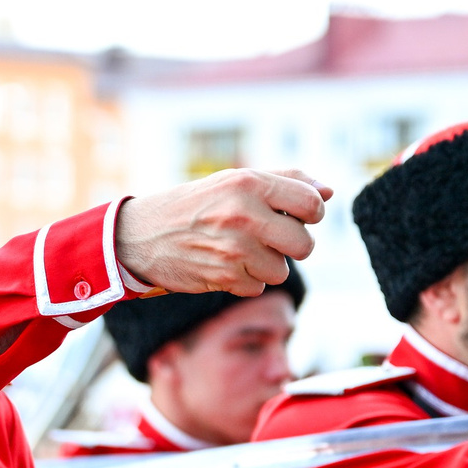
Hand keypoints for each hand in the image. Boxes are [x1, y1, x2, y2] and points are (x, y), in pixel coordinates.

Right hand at [114, 169, 329, 295]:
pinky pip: (259, 286)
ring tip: (240, 250)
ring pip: (282, 269)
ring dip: (266, 264)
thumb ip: (283, 181)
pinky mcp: (224, 277)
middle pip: (304, 243)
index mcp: (249, 183)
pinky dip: (246, 280)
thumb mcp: (233, 181)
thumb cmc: (193, 204)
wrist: (140, 235)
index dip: (311, 214)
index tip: (296, 216)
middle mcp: (243, 214)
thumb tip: (327, 190)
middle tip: (270, 238)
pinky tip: (224, 264)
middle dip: (292, 245)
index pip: (312, 204)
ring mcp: (233, 248)